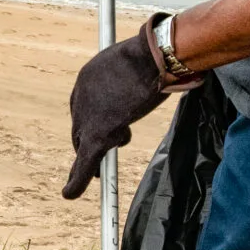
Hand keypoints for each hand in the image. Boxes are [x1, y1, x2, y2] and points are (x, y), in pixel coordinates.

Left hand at [63, 27, 169, 198]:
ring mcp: (87, 115)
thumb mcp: (145, 64)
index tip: (105, 130)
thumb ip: (148, 76)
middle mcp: (81, 95)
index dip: (95, 121)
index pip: (86, 106)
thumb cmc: (156, 55)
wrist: (152, 56)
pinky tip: (69, 194)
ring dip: (91, 161)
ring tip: (95, 175)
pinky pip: (84, 162)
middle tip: (94, 162)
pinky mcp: (98, 134)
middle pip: (81, 127)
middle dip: (88, 144)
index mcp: (89, 77)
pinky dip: (77, 180)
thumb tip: (180, 78)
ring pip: (83, 146)